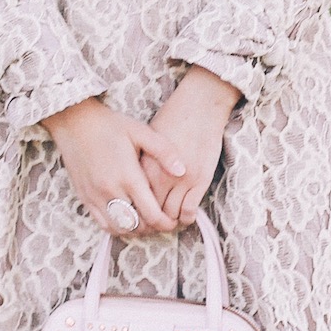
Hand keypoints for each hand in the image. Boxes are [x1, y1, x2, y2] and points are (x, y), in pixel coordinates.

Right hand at [42, 96, 180, 233]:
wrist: (74, 123)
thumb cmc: (110, 125)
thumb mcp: (140, 132)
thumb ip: (164, 151)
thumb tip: (182, 171)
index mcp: (129, 177)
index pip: (152, 215)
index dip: (166, 223)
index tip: (173, 221)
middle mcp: (111, 191)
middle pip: (138, 226)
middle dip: (154, 228)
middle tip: (163, 221)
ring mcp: (96, 197)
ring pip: (120, 229)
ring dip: (136, 230)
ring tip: (146, 221)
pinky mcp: (85, 199)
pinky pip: (103, 224)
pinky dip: (118, 227)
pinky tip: (127, 218)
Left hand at [139, 66, 241, 227]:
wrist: (199, 106)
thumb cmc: (172, 118)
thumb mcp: (146, 138)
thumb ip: (140, 162)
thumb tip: (131, 181)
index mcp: (144, 166)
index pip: (134, 200)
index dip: (135, 211)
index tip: (138, 214)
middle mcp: (161, 177)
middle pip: (150, 211)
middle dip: (150, 221)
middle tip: (152, 224)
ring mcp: (181, 181)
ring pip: (170, 215)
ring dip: (168, 221)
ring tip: (168, 221)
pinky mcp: (200, 181)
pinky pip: (189, 211)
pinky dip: (186, 218)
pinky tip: (184, 216)